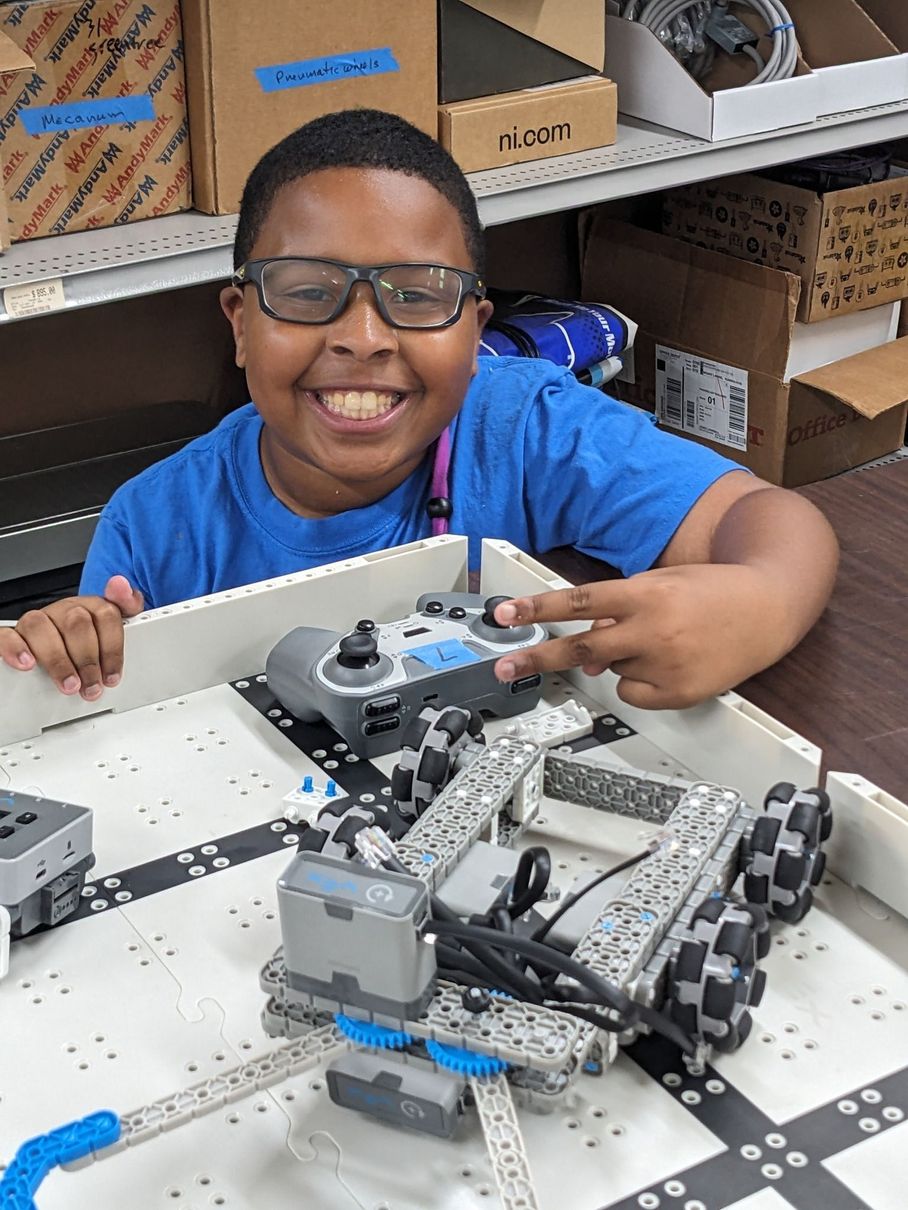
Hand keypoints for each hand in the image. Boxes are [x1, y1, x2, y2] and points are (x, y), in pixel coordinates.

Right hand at [0, 575, 144, 699]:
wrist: (60, 643)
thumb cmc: (89, 640)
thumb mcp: (114, 628)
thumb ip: (126, 606)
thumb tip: (121, 584)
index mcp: (88, 606)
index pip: (106, 614)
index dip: (112, 649)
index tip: (112, 675)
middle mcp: (62, 610)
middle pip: (76, 623)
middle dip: (87, 659)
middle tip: (92, 685)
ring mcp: (37, 621)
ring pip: (40, 626)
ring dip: (57, 660)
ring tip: (69, 684)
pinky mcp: (14, 635)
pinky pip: (6, 635)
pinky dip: (15, 649)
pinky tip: (27, 664)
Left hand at [492, 564, 792, 709]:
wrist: (769, 607)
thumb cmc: (714, 592)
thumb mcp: (662, 586)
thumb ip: (620, 613)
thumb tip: (589, 653)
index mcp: (646, 593)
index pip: (579, 601)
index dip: (538, 608)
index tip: (506, 614)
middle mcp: (652, 628)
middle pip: (580, 648)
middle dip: (537, 657)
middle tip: (505, 667)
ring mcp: (666, 663)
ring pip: (612, 670)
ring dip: (620, 659)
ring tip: (660, 642)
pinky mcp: (679, 692)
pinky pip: (634, 694)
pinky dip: (639, 684)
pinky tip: (667, 665)